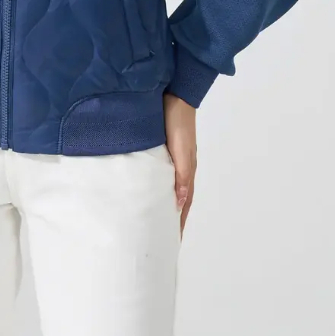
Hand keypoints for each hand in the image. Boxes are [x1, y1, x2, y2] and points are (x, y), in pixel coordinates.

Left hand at [162, 92, 197, 237]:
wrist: (174, 95)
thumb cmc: (178, 123)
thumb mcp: (181, 151)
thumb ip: (181, 175)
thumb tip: (179, 204)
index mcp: (187, 169)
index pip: (184, 202)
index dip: (179, 220)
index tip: (172, 241)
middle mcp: (181, 165)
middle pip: (177, 196)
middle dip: (171, 215)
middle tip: (160, 235)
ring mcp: (172, 156)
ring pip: (168, 185)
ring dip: (163, 201)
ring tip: (152, 216)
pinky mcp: (162, 147)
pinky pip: (160, 172)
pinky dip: (157, 184)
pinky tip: (147, 187)